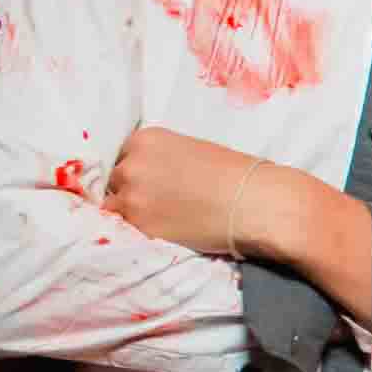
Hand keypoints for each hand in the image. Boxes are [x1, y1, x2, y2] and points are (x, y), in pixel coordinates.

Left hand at [101, 126, 270, 254]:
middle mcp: (131, 165)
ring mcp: (131, 197)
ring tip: (165, 220)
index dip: (141, 173)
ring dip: (135, 214)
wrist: (255, 203)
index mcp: (145, 140)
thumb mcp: (193, 151)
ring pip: (116, 207)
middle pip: (116, 182)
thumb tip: (154, 179)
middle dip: (134, 192)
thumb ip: (164, 160)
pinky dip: (142, 231)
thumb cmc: (237, 175)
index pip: (125, 158)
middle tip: (163, 204)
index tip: (157, 184)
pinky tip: (166, 231)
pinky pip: (127, 230)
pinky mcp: (139, 226)